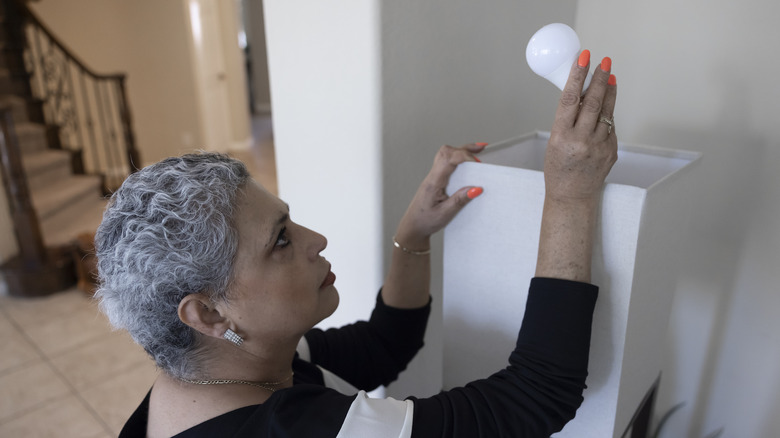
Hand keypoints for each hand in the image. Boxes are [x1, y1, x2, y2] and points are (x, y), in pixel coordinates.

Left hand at [394, 143, 484, 249]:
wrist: (413, 227)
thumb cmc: (425, 221)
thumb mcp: (445, 214)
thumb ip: (460, 200)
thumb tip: (476, 189)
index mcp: (434, 182)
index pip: (448, 160)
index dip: (464, 157)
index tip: (478, 164)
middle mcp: (433, 176)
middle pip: (446, 152)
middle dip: (464, 149)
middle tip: (481, 149)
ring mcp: (434, 177)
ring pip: (446, 155)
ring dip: (461, 151)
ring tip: (478, 150)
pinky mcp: (436, 180)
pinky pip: (446, 163)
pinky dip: (458, 158)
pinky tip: (467, 162)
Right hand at [545, 51, 617, 201]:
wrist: (571, 195)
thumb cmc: (558, 168)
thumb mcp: (554, 141)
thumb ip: (567, 119)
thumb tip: (580, 92)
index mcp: (561, 137)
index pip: (570, 99)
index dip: (577, 75)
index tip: (584, 58)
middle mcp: (581, 141)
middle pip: (593, 101)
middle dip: (600, 78)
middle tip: (604, 62)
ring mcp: (599, 146)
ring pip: (607, 111)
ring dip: (609, 91)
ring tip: (610, 76)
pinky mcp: (611, 151)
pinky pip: (611, 126)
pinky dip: (608, 114)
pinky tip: (605, 107)